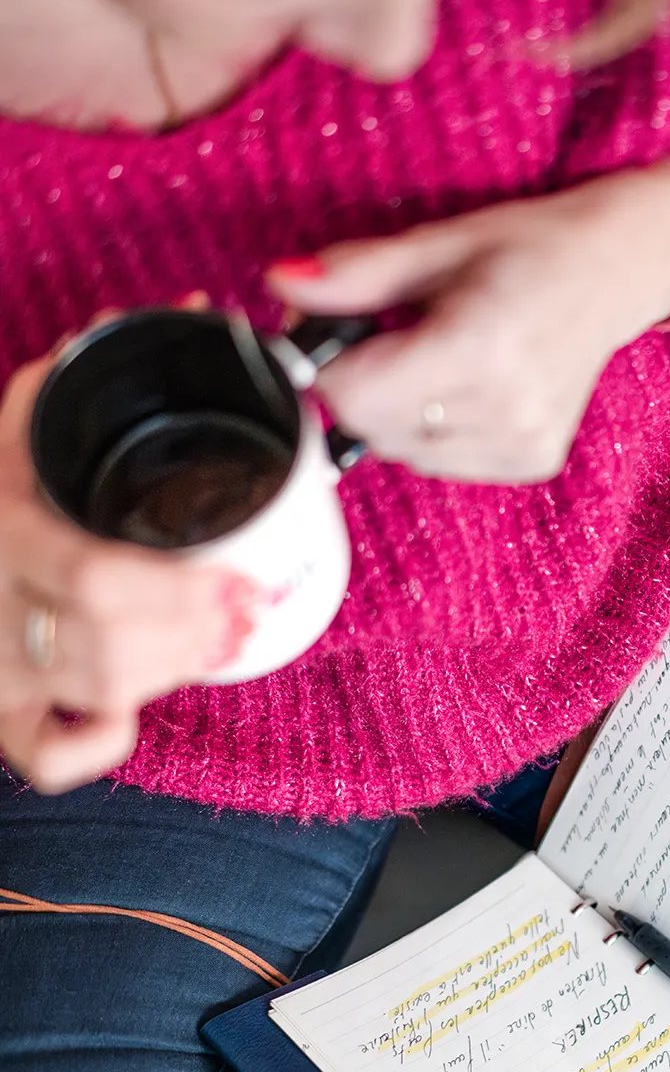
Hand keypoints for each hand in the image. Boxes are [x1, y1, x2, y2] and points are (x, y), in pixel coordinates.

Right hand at [0, 351, 251, 793]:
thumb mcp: (7, 446)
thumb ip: (65, 389)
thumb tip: (174, 314)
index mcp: (3, 535)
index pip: (97, 584)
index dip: (182, 596)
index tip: (242, 588)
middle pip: (110, 648)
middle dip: (190, 635)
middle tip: (237, 615)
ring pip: (97, 695)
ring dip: (167, 670)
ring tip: (207, 639)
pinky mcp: (0, 720)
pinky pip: (50, 758)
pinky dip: (99, 741)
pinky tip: (129, 707)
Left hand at [267, 152, 669, 483]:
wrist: (620, 270)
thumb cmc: (531, 246)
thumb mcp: (438, 243)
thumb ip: (355, 275)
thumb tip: (280, 284)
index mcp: (479, 345)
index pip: (353, 395)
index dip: (330, 361)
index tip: (343, 328)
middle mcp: (506, 406)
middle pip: (371, 427)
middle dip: (363, 382)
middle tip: (399, 332)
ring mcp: (522, 443)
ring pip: (402, 450)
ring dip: (399, 409)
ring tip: (442, 354)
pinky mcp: (531, 462)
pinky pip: (442, 463)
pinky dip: (435, 430)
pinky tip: (469, 386)